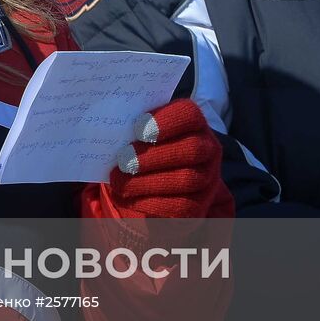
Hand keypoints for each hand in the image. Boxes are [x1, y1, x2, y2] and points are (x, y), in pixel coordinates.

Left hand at [108, 99, 230, 218]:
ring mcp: (208, 178)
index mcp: (194, 123)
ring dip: (148, 181)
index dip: (166, 121)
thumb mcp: (142, 135)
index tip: (138, 130)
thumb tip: (110, 126)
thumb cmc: (145, 149)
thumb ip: (133, 129)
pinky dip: (152, 202)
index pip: (189, 115)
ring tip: (119, 181)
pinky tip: (130, 197)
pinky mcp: (200, 204)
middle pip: (191, 149)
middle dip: (154, 155)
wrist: (157, 183)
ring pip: (186, 179)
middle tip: (123, 159)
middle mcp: (208, 149)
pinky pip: (183, 206)